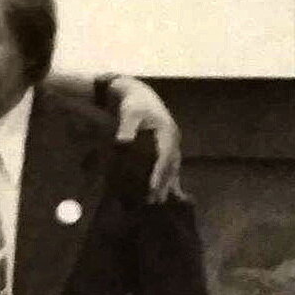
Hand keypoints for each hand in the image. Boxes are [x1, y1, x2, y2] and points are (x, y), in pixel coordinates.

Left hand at [111, 76, 181, 200]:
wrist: (137, 94)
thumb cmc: (133, 103)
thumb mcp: (129, 113)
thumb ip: (126, 127)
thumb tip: (122, 142)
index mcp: (167, 131)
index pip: (165, 155)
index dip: (159, 172)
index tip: (152, 186)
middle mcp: (172, 138)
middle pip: (171, 165)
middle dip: (164, 183)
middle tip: (155, 200)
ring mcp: (171, 142)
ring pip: (172, 167)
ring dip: (167, 183)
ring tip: (160, 200)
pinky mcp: (165, 146)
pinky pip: (169, 165)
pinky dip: (167, 178)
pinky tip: (166, 190)